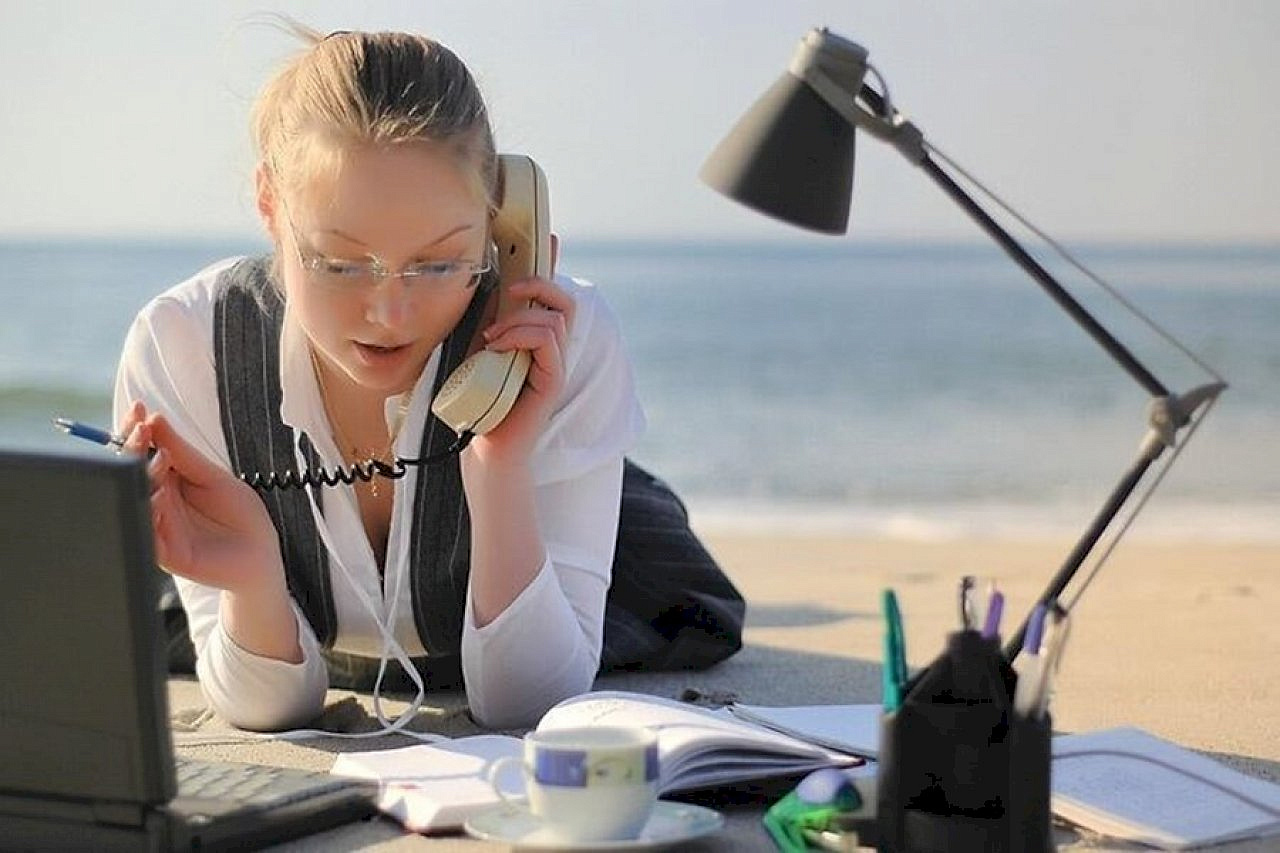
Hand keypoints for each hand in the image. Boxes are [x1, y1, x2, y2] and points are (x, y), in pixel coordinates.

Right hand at [119, 401, 283, 594]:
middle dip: (132, 448)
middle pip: (130, 472)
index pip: (141, 452)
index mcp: (166, 481)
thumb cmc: (239, 514)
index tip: (138, 408)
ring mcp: (157, 527)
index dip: (135, 431)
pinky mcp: (165, 553)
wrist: (260, 554)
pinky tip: (160, 496)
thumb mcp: (213, 476)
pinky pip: (148, 533)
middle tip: (142, 430)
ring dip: (144, 477)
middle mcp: (155, 502)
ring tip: (159, 459)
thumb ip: (184, 453)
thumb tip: (154, 418)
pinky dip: (152, 513)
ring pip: (136, 500)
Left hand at [466, 275, 573, 466]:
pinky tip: (497, 346)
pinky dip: (519, 334)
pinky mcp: (552, 380)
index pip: (554, 298)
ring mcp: (555, 365)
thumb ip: (496, 319)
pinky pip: (546, 340)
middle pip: (564, 301)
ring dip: (517, 318)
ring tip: (492, 337)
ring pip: (554, 319)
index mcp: (539, 340)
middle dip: (538, 284)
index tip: (546, 240)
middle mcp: (553, 351)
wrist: (483, 444)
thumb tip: (498, 286)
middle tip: (509, 289)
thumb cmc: (481, 399)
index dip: (553, 266)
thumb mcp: (483, 347)